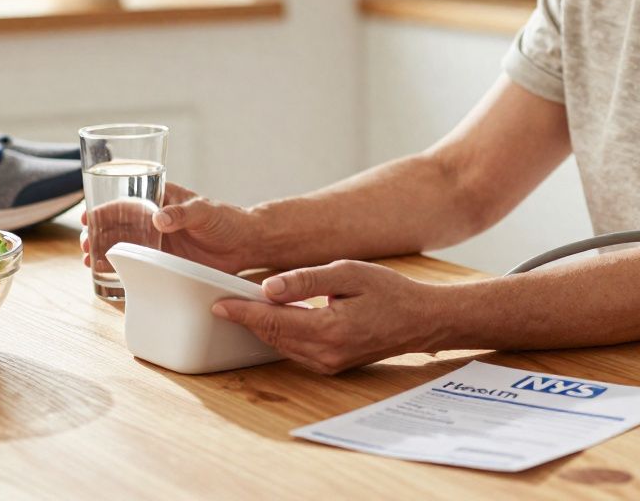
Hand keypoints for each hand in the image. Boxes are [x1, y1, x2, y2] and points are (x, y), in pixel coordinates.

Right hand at [81, 183, 264, 273]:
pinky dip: (121, 268)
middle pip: (118, 225)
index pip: (126, 200)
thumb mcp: (204, 211)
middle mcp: (155, 220)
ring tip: (88, 261)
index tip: (86, 216)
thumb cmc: (226, 219)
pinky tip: (106, 275)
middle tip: (84, 245)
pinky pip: (138, 264)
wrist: (244, 244)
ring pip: (124, 245)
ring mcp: (158, 242)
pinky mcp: (164, 262)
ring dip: (103, 251)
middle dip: (97, 233)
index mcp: (161, 200)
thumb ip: (182, 213)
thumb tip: (160, 218)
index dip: (104, 208)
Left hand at [211, 260, 445, 373]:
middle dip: (245, 319)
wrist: (422, 320)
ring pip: (281, 346)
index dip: (242, 311)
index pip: (273, 321)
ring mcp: (329, 364)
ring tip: (240, 307)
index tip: (218, 302)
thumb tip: (268, 288)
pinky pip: (295, 351)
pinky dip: (279, 336)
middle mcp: (326, 353)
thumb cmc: (390, 291)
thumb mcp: (349, 273)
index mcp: (330, 329)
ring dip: (260, 328)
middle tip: (220, 301)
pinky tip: (272, 319)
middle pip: (272, 336)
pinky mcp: (332, 366)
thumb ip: (307, 281)